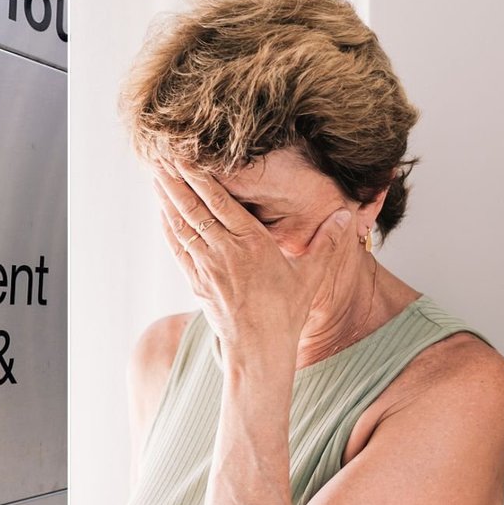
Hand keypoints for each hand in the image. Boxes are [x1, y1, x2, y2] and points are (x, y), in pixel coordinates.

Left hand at [151, 161, 353, 359]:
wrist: (258, 348)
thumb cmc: (286, 312)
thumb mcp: (311, 275)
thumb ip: (327, 243)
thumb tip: (347, 216)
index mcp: (252, 244)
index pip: (221, 203)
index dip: (201, 178)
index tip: (186, 157)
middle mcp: (225, 252)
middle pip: (194, 209)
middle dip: (176, 180)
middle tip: (160, 156)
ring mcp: (206, 267)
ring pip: (182, 225)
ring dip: (167, 199)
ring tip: (156, 175)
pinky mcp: (196, 281)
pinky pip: (178, 247)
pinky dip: (168, 226)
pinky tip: (162, 211)